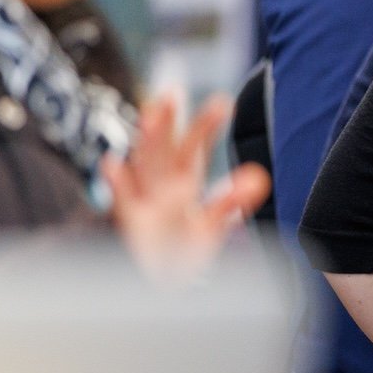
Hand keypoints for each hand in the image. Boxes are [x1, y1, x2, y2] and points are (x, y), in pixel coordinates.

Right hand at [100, 89, 269, 282]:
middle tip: (172, 92)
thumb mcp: (212, 225)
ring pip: (146, 165)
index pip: (194, 148)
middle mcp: (162, 185)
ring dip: (148, 140)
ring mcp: (145, 200)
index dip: (206, 125)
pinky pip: (125, 200)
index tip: (222, 101)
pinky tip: (113, 164)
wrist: (158, 281)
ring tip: (152, 113)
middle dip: (167, 122)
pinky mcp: (132, 221)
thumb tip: (259, 177)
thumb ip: (231, 200)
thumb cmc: (184, 248)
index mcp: (183, 181)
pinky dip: (118, 183)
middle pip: (165, 149)